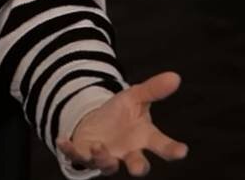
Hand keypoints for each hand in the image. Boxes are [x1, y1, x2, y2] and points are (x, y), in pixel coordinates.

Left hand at [56, 71, 188, 175]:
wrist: (97, 121)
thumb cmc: (122, 113)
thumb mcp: (135, 97)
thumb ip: (153, 90)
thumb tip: (175, 76)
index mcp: (144, 137)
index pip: (162, 145)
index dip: (172, 150)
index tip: (182, 151)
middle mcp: (128, 152)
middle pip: (137, 164)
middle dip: (138, 167)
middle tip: (139, 169)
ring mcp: (107, 156)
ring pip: (108, 165)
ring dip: (104, 158)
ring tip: (99, 147)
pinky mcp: (86, 155)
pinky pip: (77, 156)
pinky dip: (69, 150)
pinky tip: (62, 140)